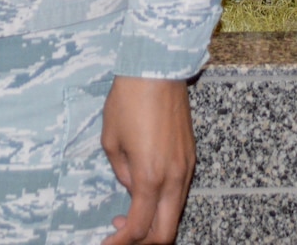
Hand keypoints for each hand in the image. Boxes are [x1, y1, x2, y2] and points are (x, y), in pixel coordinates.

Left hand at [100, 76, 194, 244]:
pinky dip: (163, 203)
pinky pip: (179, 191)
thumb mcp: (111, 140)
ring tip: (128, 213)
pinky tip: (144, 191)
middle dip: (142, 242)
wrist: (158, 69)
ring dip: (153, 221)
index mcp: (149, 177)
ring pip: (175, 212)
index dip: (120, 243)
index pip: (138, 228)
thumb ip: (121, 172)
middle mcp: (173, 177)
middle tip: (120, 236)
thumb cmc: (129, 100)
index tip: (106, 244)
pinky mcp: (191, 156)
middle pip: (166, 232)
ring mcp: (186, 167)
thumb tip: (131, 187)